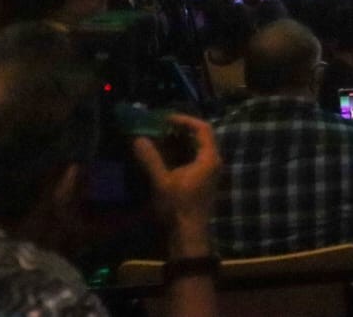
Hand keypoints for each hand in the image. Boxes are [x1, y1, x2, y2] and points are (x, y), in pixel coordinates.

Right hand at [132, 115, 219, 255]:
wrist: (188, 234)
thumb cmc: (178, 207)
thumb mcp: (162, 182)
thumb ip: (151, 159)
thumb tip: (138, 139)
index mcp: (209, 158)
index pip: (203, 128)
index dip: (185, 120)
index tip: (166, 118)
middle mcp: (214, 162)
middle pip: (201, 137)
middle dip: (180, 130)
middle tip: (159, 126)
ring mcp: (209, 172)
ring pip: (196, 149)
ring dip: (179, 142)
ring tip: (158, 138)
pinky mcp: (203, 181)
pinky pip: (193, 159)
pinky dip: (180, 154)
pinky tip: (163, 156)